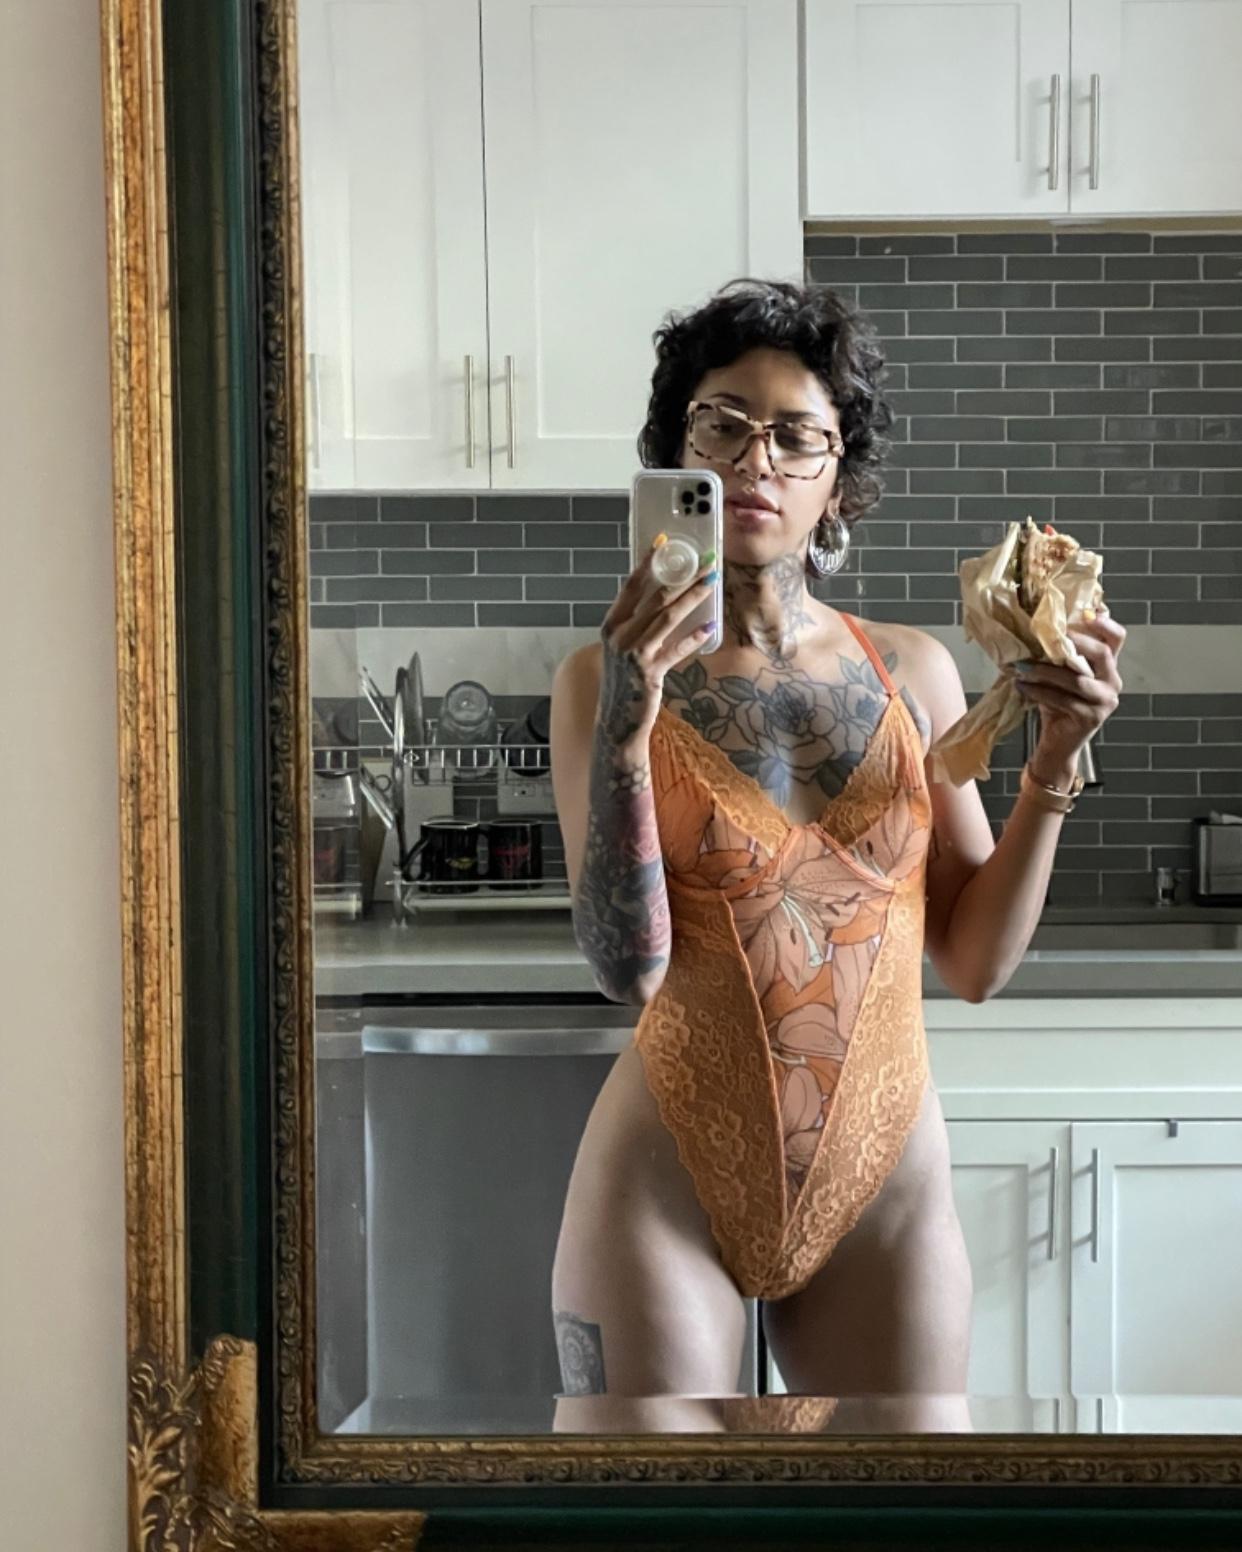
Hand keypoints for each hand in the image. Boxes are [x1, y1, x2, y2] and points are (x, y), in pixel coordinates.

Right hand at [597, 542, 718, 749]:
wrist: (616, 720)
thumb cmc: (624, 681)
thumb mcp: (623, 648)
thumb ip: (636, 624)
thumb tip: (663, 597)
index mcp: (611, 625)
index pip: (631, 587)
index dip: (647, 563)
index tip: (663, 543)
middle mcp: (619, 636)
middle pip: (656, 597)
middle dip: (684, 576)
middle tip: (705, 561)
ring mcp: (634, 654)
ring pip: (669, 617)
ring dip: (693, 596)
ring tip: (712, 581)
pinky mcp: (650, 672)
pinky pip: (677, 649)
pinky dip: (694, 637)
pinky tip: (710, 626)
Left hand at [1014, 609, 1125, 774]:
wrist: (1058, 743)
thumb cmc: (1057, 703)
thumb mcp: (1061, 673)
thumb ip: (1062, 652)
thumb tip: (1042, 621)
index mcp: (1109, 666)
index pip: (1116, 638)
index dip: (1104, 623)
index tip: (1083, 612)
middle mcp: (1113, 681)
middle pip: (1101, 653)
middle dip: (1074, 642)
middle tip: (1045, 637)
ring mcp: (1105, 701)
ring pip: (1077, 679)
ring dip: (1045, 670)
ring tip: (1021, 667)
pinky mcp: (1091, 718)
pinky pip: (1062, 700)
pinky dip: (1038, 691)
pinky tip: (1021, 685)